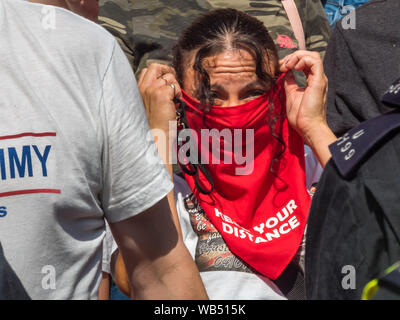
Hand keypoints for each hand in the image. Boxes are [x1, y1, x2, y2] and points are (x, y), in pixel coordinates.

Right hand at [138, 63, 181, 134]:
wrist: (157, 134)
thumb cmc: (156, 122)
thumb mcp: (150, 103)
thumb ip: (154, 91)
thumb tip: (167, 82)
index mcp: (139, 89)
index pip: (148, 70)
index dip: (159, 72)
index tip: (166, 80)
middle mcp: (144, 87)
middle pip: (156, 66)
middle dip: (167, 71)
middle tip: (173, 83)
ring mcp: (153, 90)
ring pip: (169, 77)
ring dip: (175, 87)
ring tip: (173, 100)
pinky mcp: (162, 95)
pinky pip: (175, 86)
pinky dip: (178, 94)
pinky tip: (175, 104)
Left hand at [279, 51, 335, 166]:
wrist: (308, 127)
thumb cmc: (301, 116)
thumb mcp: (291, 94)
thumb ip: (290, 82)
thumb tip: (285, 73)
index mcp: (312, 81)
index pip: (304, 62)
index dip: (291, 61)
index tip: (280, 68)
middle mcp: (317, 78)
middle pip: (308, 56)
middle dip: (293, 56)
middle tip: (282, 65)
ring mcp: (319, 79)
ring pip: (313, 55)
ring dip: (297, 57)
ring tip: (287, 66)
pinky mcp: (319, 81)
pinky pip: (314, 61)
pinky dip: (303, 60)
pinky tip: (294, 68)